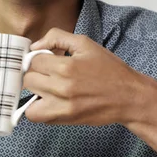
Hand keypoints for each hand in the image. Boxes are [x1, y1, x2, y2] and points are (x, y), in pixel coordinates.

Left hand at [23, 28, 141, 126]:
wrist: (128, 97)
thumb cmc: (109, 70)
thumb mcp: (85, 44)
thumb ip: (57, 38)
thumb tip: (34, 46)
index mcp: (66, 66)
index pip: (34, 60)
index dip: (39, 58)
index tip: (47, 60)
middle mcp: (61, 87)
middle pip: (29, 79)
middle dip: (36, 73)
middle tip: (49, 73)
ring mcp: (61, 106)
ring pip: (28, 98)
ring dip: (35, 91)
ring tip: (47, 87)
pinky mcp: (63, 119)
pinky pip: (36, 116)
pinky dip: (37, 109)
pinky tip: (48, 101)